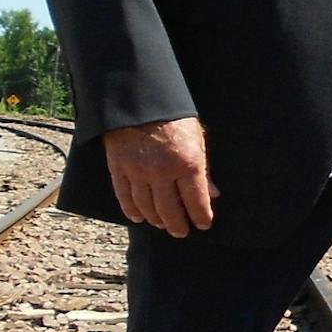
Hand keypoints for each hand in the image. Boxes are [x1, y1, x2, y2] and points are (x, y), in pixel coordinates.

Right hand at [103, 116, 216, 236]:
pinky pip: (124, 196)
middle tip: (182, 232)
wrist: (139, 100)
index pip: (196, 202)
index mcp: (187, 163)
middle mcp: (162, 172)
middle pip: (170, 210)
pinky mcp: (118, 168)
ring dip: (156, 220)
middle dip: (178, 225)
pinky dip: (131, 210)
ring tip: (163, 225)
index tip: (204, 225)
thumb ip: (204, 169)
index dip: (201, 217)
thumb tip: (213, 194)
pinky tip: (138, 218)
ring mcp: (138, 172)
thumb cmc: (174, 117)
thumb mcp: (198, 138)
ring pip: (147, 207)